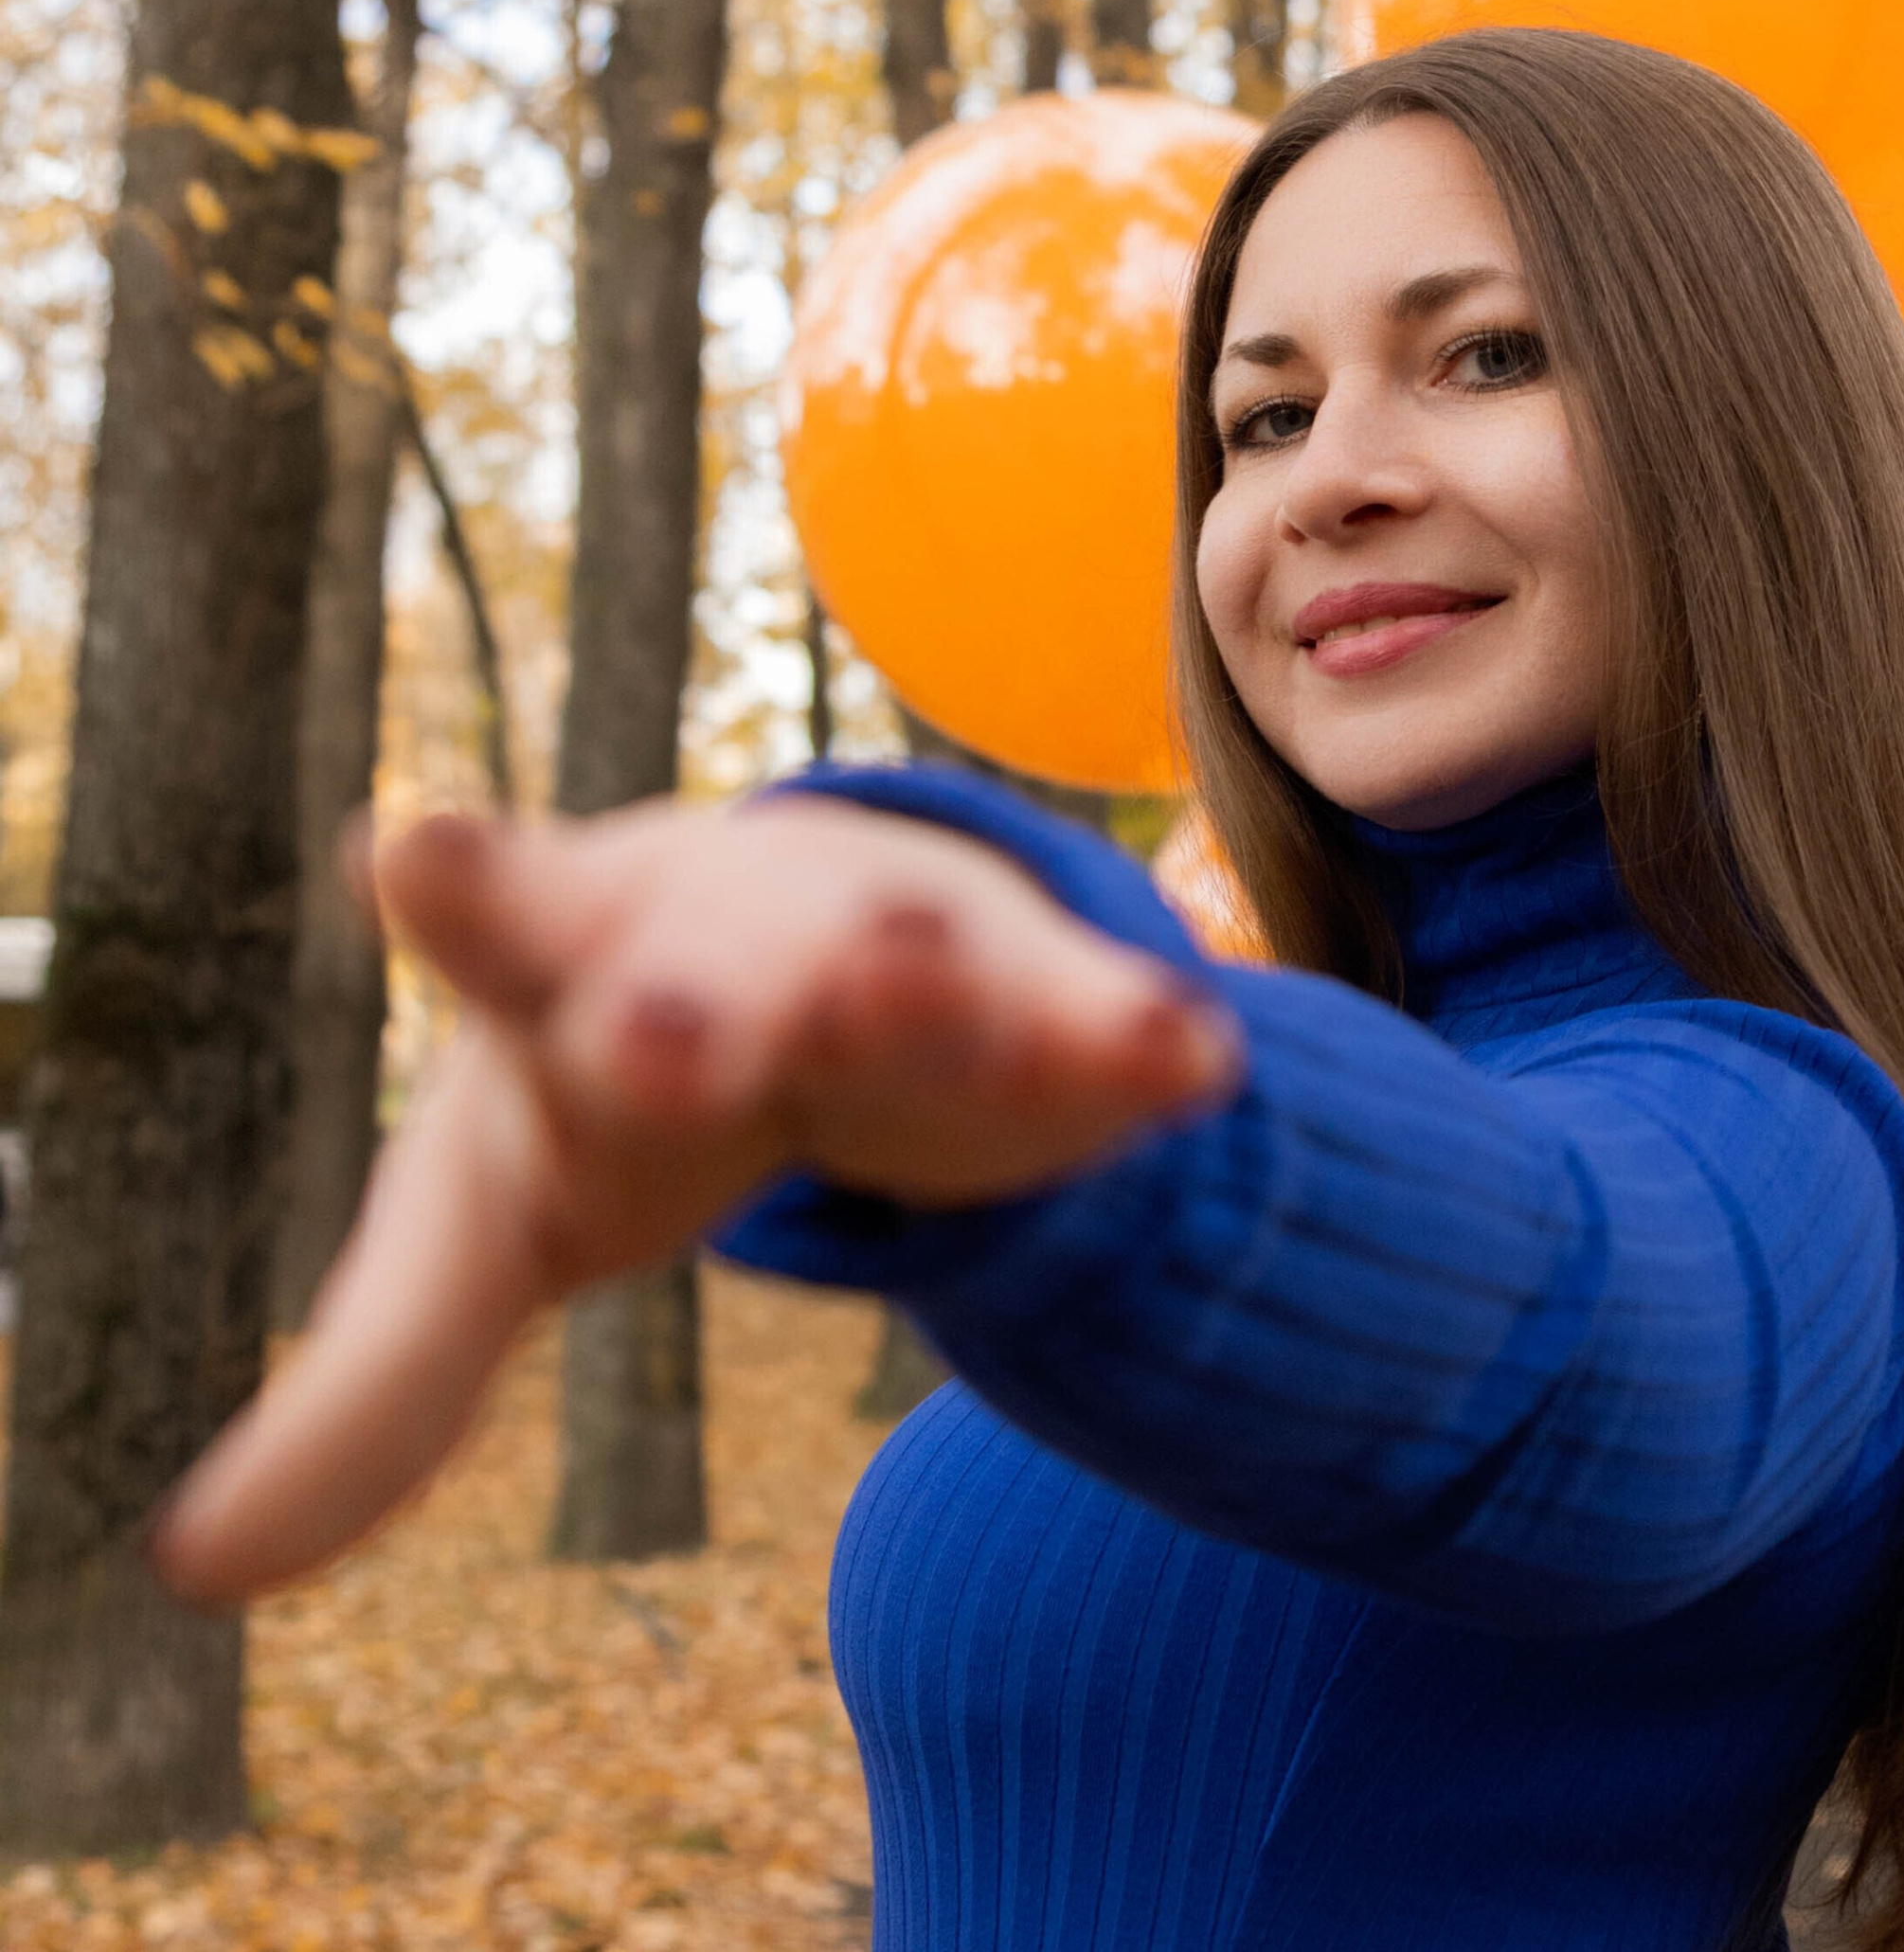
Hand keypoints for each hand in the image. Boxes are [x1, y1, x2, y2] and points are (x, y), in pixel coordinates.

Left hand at [149, 794, 1239, 1605]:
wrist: (827, 934)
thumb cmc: (614, 1071)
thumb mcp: (492, 1218)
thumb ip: (374, 1374)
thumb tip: (198, 1571)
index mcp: (579, 966)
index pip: (503, 924)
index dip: (463, 891)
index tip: (414, 846)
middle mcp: (742, 944)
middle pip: (714, 977)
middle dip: (699, 1009)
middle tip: (668, 1036)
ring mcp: (902, 958)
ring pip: (914, 972)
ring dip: (916, 988)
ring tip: (924, 981)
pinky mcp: (1045, 1006)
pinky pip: (1091, 1021)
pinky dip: (1130, 1037)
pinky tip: (1190, 1056)